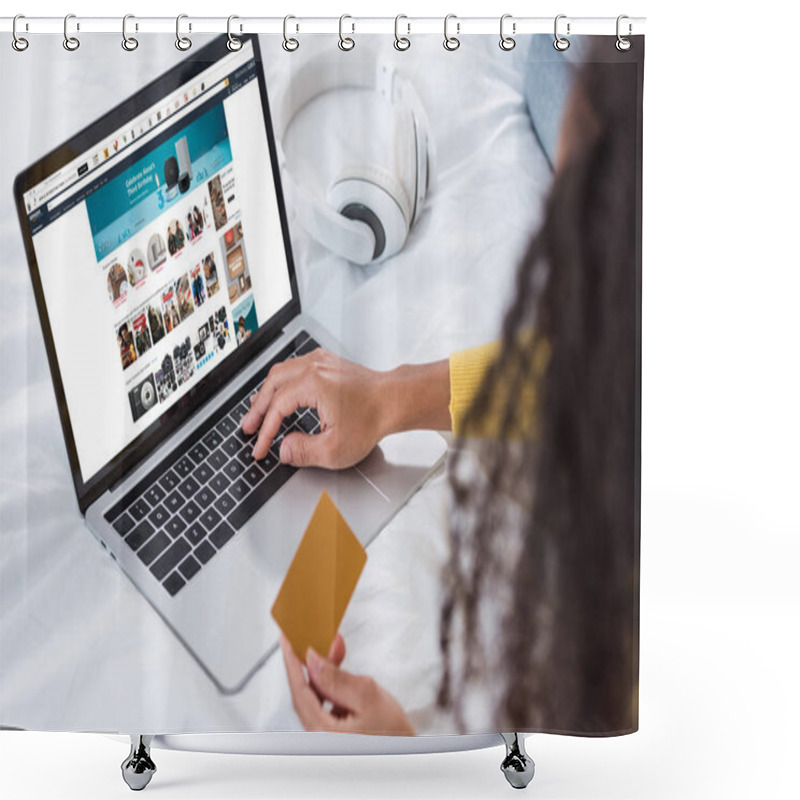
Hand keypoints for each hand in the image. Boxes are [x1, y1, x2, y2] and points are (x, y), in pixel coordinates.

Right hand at [241, 349, 388, 468]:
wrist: (395, 400)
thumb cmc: (373, 418)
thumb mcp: (336, 448)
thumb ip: (304, 451)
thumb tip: (283, 450)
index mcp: (312, 383)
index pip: (277, 408)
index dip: (265, 432)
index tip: (260, 448)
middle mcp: (313, 366)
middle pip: (272, 385)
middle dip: (258, 409)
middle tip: (249, 427)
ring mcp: (320, 361)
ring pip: (281, 373)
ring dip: (267, 393)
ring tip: (258, 412)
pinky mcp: (327, 363)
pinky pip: (294, 368)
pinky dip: (282, 383)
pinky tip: (280, 393)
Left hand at [280, 634, 414, 735]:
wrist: (410, 756)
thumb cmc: (394, 736)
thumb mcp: (368, 698)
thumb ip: (337, 678)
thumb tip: (314, 660)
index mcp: (323, 732)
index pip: (300, 690)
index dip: (292, 661)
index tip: (288, 639)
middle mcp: (319, 736)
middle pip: (307, 693)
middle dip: (313, 662)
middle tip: (318, 637)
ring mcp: (326, 735)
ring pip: (317, 696)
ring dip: (325, 672)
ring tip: (335, 649)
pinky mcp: (335, 732)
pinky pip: (326, 703)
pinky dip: (332, 685)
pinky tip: (341, 671)